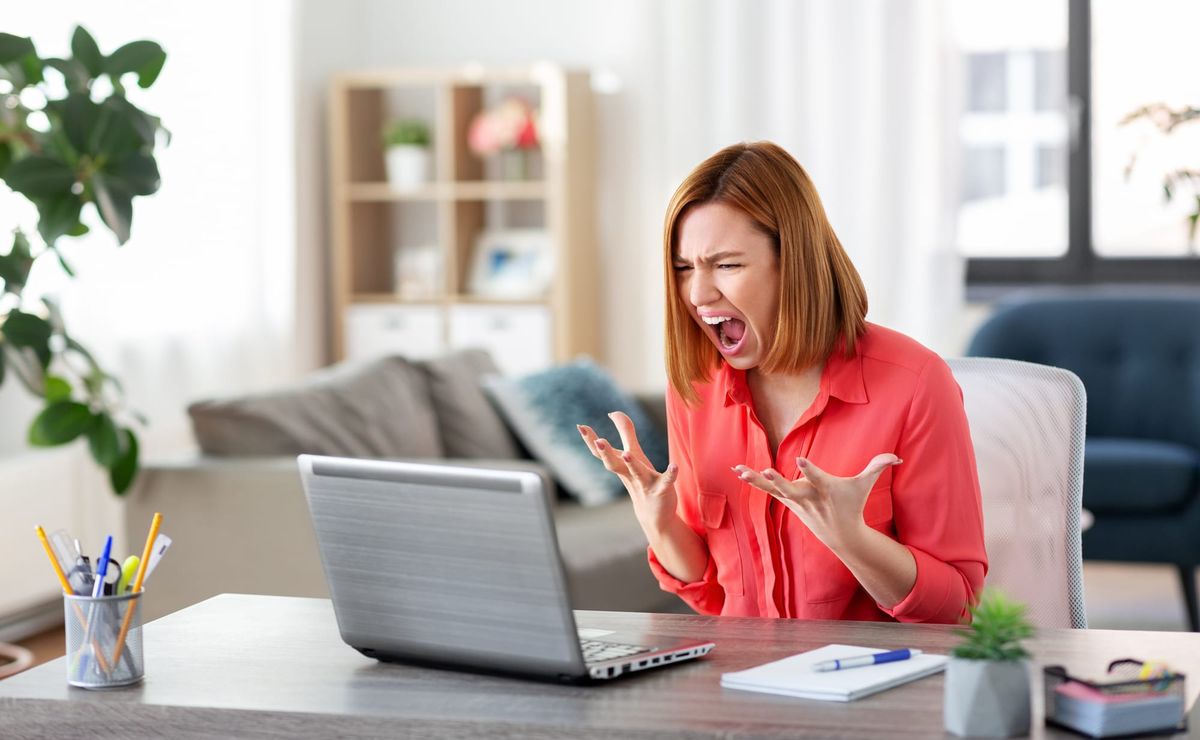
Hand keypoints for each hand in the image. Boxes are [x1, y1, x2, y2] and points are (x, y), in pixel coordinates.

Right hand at [578, 412, 678, 529]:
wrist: (655, 515)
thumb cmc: (641, 480)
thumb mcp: (632, 454)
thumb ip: (624, 432)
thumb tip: (612, 413)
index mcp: (621, 465)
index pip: (602, 453)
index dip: (591, 440)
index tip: (580, 426)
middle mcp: (629, 474)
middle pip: (614, 464)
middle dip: (606, 453)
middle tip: (598, 441)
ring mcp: (644, 483)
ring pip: (637, 473)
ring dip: (632, 464)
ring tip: (627, 454)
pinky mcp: (661, 490)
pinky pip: (666, 482)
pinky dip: (670, 474)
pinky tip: (674, 466)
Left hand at [734, 454, 900, 549]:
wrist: (841, 535)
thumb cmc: (852, 504)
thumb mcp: (865, 486)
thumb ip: (878, 467)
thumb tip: (897, 457)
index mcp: (826, 489)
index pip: (818, 477)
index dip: (810, 468)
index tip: (800, 459)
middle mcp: (808, 496)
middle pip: (791, 488)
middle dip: (778, 481)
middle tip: (766, 471)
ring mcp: (795, 501)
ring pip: (773, 489)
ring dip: (756, 479)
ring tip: (740, 470)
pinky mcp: (787, 501)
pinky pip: (768, 490)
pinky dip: (754, 481)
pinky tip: (739, 472)